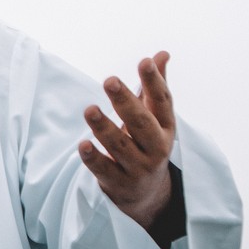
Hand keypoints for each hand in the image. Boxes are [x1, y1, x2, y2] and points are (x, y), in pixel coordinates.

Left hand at [79, 52, 175, 229]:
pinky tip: (82, 144)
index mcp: (166, 127)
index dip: (154, 82)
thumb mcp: (155, 119)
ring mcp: (138, 168)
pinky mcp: (118, 183)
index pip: (162, 102)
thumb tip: (161, 54)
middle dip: (126, 102)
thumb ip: (155, 87)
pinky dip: (93, 158)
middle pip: (141, 123)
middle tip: (109, 80)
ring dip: (104, 127)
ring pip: (120, 146)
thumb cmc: (147, 144)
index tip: (144, 61)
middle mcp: (156, 148)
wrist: (147, 194)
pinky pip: (104, 169)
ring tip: (89, 109)